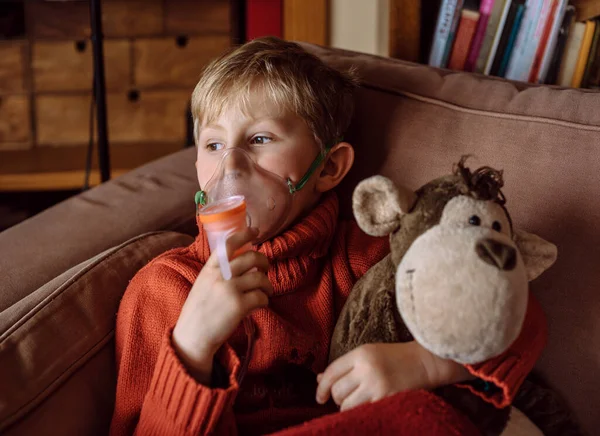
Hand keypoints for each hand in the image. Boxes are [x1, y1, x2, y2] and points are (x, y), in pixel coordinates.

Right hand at [172, 227, 272, 384]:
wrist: (192, 336)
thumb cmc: (198, 311)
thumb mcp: (203, 284)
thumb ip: (218, 272)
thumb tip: (240, 262)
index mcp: (210, 268)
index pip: (228, 244)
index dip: (245, 234)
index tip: (255, 231)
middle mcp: (220, 276)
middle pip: (251, 257)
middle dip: (264, 262)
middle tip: (266, 269)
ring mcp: (230, 290)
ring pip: (260, 277)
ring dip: (268, 284)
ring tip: (266, 291)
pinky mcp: (239, 306)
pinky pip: (261, 297)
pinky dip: (265, 300)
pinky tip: (260, 304)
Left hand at [316, 342, 473, 410]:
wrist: (425, 362)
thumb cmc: (394, 358)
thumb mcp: (368, 354)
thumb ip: (345, 367)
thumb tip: (319, 380)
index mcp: (360, 354)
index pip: (331, 372)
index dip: (321, 388)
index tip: (320, 397)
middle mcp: (366, 368)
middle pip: (337, 391)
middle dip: (337, 398)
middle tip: (347, 398)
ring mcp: (377, 385)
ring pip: (347, 406)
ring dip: (348, 408)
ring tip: (359, 403)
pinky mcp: (387, 399)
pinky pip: (363, 412)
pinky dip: (361, 413)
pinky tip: (368, 408)